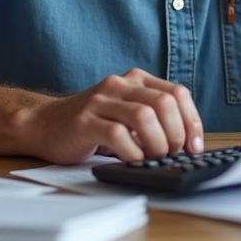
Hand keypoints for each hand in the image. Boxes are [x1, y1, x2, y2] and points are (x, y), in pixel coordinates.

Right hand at [28, 68, 203, 163]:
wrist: (46, 124)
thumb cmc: (93, 123)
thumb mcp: (127, 111)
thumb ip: (153, 117)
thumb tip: (187, 142)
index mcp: (136, 79)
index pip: (177, 93)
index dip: (192, 121)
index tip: (194, 146)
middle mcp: (119, 84)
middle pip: (164, 103)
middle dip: (175, 133)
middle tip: (172, 153)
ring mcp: (100, 101)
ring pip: (144, 116)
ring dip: (156, 143)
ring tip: (154, 157)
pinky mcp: (84, 121)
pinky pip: (117, 135)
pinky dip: (132, 152)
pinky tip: (132, 160)